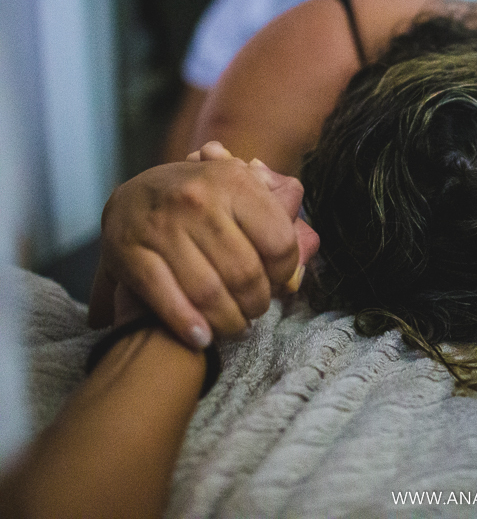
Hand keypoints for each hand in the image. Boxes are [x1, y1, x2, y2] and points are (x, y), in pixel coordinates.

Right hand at [90, 142, 319, 346]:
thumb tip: (305, 253)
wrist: (131, 199)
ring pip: (209, 293)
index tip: (279, 282)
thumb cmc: (202, 200)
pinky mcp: (128, 252)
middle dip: (257, 303)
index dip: (286, 273)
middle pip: (246, 274)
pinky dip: (188, 325)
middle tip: (255, 310)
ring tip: (235, 325)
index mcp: (233, 181)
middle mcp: (197, 200)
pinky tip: (202, 337)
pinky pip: (167, 300)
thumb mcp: (241, 189)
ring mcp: (161, 226)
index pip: (279, 242)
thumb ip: (279, 213)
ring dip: (228, 321)